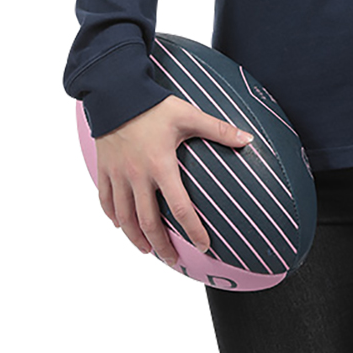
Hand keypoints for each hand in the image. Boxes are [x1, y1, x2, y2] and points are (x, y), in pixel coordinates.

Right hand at [94, 94, 253, 266]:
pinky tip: (119, 225)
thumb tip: (249, 138)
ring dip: (135, 238)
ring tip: (146, 250)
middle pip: (148, 222)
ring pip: (123, 217)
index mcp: (161, 166)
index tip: (203, 246)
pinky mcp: (103, 168)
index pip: (181, 208)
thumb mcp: (190, 116)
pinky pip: (104, 199)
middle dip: (162, 245)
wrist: (116, 92)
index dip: (193, 230)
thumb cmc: (154, 105)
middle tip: (172, 260)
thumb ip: (219, 129)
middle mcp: (137, 176)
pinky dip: (112, 216)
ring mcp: (117, 174)